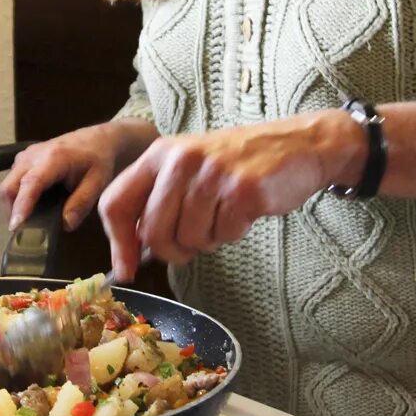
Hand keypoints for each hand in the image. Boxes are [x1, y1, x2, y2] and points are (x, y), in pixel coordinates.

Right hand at [0, 121, 156, 230]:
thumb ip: (81, 204)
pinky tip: (34, 205)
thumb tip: (66, 224)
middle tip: (24, 231)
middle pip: (8, 187)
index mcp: (54, 159)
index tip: (16, 226)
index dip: (21, 206)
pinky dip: (17, 197)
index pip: (30, 184)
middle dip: (11, 211)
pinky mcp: (24, 160)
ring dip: (14, 205)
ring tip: (32, 219)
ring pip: (7, 186)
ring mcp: (26, 156)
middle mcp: (34, 155)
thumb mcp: (97, 183)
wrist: (97, 140)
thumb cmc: (98, 159)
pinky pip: (12, 182)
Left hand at [97, 112, 365, 279]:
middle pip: (152, 232)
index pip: (116, 203)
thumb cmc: (239, 164)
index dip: (117, 243)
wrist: (299, 146)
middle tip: (195, 241)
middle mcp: (181, 160)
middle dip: (173, 250)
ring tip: (224, 215)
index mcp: (160, 154)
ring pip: (189, 239)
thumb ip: (158, 199)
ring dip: (207, 240)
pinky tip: (243, 212)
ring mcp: (212, 174)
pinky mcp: (242, 191)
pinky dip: (232, 234)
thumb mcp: (189, 168)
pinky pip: (223, 236)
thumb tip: (130, 250)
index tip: (125, 269)